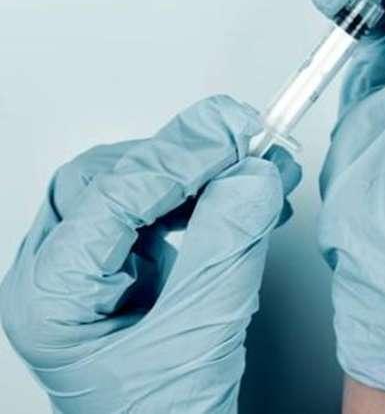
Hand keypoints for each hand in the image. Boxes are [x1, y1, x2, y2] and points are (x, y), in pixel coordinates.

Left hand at [0, 96, 300, 412]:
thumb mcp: (200, 333)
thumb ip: (226, 246)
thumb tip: (250, 174)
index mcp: (49, 299)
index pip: (110, 195)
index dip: (180, 156)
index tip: (238, 132)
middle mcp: (55, 282)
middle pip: (107, 180)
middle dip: (182, 157)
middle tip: (245, 139)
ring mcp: (85, 277)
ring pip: (129, 190)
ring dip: (195, 175)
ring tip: (254, 169)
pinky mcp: (122, 277)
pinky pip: (153, 215)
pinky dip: (200, 200)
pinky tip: (239, 198)